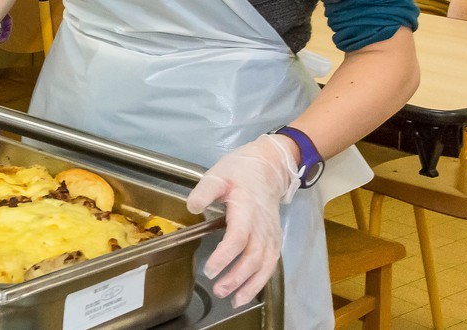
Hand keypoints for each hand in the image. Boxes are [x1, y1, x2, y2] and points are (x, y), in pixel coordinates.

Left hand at [186, 135, 297, 304]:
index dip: (225, 256)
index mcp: (247, 209)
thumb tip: (192, 207)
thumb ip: (204, 191)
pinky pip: (271, 263)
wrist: (269, 167)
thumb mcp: (218, 174)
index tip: (209, 269)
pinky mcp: (275, 239)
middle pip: (253, 257)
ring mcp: (271, 234)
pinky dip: (261, 280)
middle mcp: (262, 226)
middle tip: (218, 289)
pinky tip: (248, 292)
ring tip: (234, 300)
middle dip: (236, 277)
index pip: (238, 238)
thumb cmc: (240, 171)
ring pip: (265, 265)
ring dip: (251, 285)